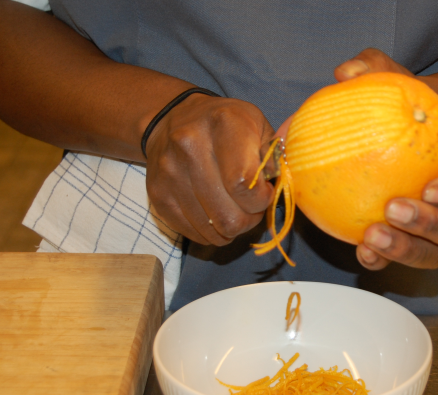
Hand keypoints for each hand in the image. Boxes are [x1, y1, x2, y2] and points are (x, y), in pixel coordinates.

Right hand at [144, 93, 275, 245]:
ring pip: (212, 231)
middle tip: (251, 206)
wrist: (173, 118)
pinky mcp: (157, 195)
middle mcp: (190, 145)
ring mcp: (169, 172)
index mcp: (223, 124)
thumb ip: (274, 156)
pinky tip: (214, 212)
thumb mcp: (258, 126)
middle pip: (228, 217)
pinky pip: (193, 234)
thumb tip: (280, 187)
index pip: (244, 185)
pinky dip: (210, 232)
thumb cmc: (227, 125)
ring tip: (234, 208)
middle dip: (248, 220)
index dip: (261, 199)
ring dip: (230, 228)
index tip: (264, 192)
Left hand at [334, 49, 437, 269]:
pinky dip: (382, 262)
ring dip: (408, 250)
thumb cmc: (402, 111)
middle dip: (434, 226)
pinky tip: (361, 252)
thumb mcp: (392, 81)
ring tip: (373, 236)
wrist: (389, 139)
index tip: (432, 186)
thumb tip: (347, 72)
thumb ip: (374, 70)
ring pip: (437, 255)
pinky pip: (399, 263)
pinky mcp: (405, 245)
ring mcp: (434, 233)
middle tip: (395, 208)